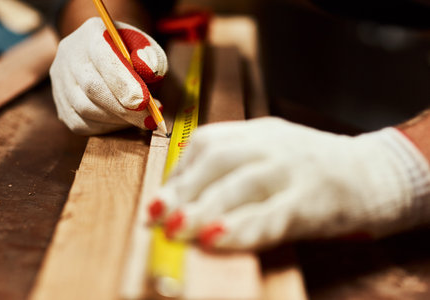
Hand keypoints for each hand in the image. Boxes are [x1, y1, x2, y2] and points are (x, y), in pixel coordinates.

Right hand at [50, 17, 167, 134]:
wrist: (111, 58)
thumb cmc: (132, 53)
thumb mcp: (147, 48)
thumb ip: (151, 57)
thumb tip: (149, 69)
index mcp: (91, 33)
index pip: (102, 57)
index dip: (123, 82)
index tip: (143, 101)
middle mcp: (69, 55)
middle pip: (91, 87)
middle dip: (123, 108)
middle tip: (148, 119)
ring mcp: (60, 81)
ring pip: (84, 109)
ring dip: (117, 120)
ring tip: (139, 119)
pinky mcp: (60, 104)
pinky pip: (80, 124)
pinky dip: (105, 128)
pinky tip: (122, 122)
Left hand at [148, 117, 429, 249]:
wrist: (372, 172)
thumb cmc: (311, 170)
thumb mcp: (270, 155)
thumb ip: (233, 170)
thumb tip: (185, 201)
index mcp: (258, 133)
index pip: (206, 143)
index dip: (178, 175)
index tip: (158, 202)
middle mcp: (272, 145)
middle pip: (218, 159)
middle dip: (183, 189)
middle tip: (156, 217)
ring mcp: (293, 169)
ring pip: (242, 183)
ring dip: (204, 207)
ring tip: (177, 230)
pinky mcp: (313, 199)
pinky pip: (272, 213)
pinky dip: (242, 227)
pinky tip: (217, 239)